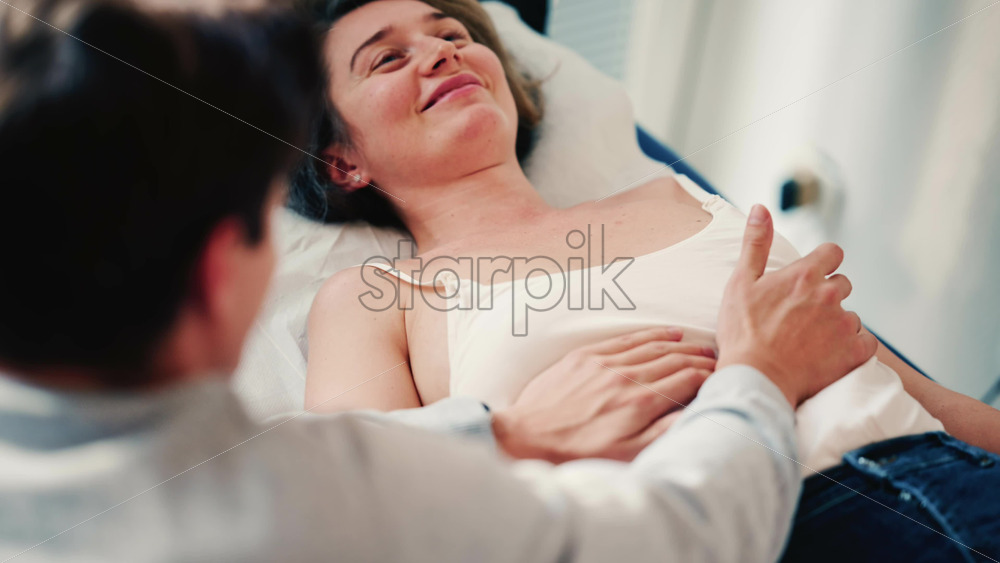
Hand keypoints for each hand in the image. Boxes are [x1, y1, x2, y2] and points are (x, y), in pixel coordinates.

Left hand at [492, 327, 715, 462]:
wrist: (526, 437)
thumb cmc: (577, 453)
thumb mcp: (625, 455)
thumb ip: (661, 433)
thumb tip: (691, 413)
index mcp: (639, 402)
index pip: (686, 380)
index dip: (707, 377)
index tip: (720, 377)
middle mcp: (625, 377)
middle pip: (673, 360)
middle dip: (699, 358)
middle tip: (716, 358)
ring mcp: (604, 363)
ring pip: (653, 346)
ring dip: (680, 344)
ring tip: (698, 345)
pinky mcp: (585, 356)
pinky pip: (626, 339)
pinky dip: (651, 335)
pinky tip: (666, 333)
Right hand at [716, 205, 877, 406]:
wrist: (756, 378)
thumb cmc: (742, 332)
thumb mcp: (740, 282)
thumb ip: (754, 243)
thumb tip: (760, 207)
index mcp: (805, 275)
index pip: (833, 252)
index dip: (823, 262)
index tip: (811, 277)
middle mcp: (830, 294)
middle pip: (843, 284)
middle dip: (827, 295)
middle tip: (803, 316)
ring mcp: (844, 324)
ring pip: (851, 315)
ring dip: (837, 324)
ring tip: (811, 341)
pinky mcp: (854, 352)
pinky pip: (866, 343)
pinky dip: (852, 348)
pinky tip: (830, 355)